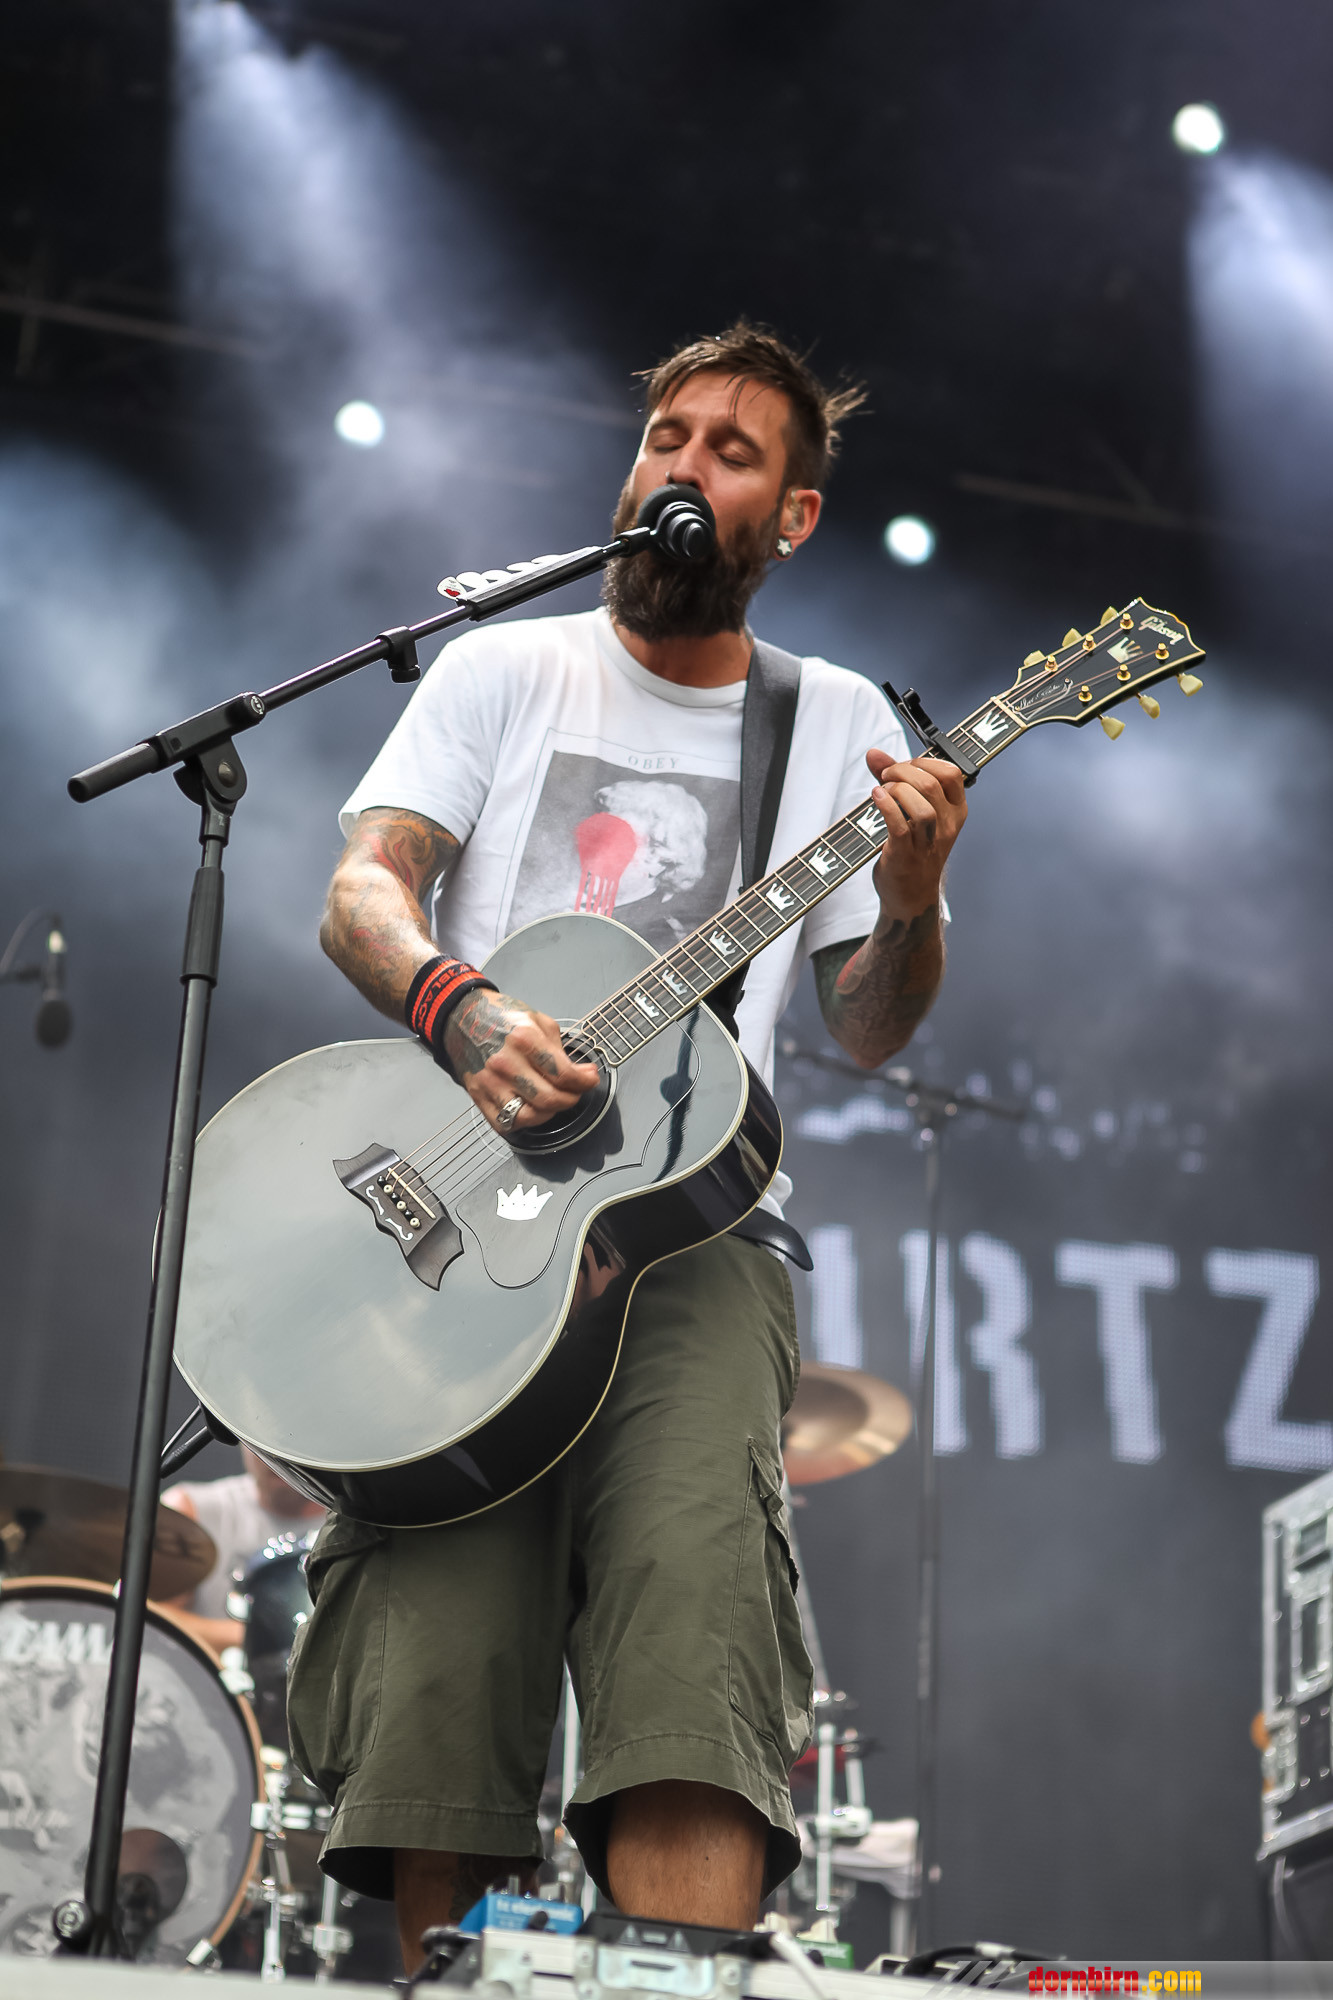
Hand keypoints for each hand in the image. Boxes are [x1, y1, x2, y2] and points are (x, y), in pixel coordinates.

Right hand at [444, 987, 600, 1133]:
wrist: (462, 1018)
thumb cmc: (501, 1018)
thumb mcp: (537, 1021)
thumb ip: (560, 1050)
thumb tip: (582, 1073)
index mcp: (524, 1039)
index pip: (564, 1074)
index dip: (585, 1082)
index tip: (590, 1079)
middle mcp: (506, 1064)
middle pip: (550, 1099)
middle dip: (571, 1099)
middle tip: (575, 1091)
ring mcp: (490, 1083)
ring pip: (529, 1116)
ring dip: (549, 1113)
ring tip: (554, 1100)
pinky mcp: (478, 1096)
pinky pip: (504, 1124)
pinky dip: (522, 1122)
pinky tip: (530, 1108)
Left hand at [865, 750, 967, 925]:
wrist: (910, 896)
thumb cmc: (912, 848)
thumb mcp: (912, 812)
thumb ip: (894, 780)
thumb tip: (873, 753)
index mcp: (956, 811)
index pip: (952, 774)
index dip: (924, 762)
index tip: (905, 766)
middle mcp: (947, 826)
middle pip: (932, 785)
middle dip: (903, 771)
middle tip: (887, 776)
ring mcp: (928, 843)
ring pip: (921, 807)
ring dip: (897, 790)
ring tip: (883, 790)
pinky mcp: (905, 856)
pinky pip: (900, 826)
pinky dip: (886, 807)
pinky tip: (876, 797)